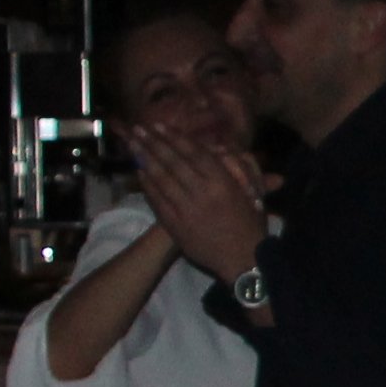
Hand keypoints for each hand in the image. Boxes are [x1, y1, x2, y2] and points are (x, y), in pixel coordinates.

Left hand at [129, 122, 274, 282]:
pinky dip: (147, 186)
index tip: (160, 127)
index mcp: (223, 181)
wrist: (243, 260)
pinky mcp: (176, 225)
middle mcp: (203, 191)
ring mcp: (187, 209)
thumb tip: (220, 150)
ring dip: (146, 160)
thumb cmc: (251, 225)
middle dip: (154, 143)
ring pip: (162, 179)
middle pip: (173, 161)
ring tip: (134, 146)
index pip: (194, 152)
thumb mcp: (251, 192)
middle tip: (139, 129)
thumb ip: (236, 170)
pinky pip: (158, 201)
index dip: (175, 138)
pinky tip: (140, 173)